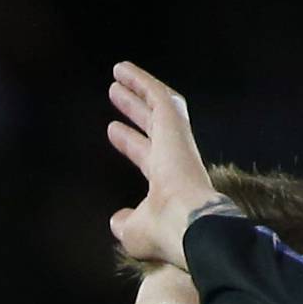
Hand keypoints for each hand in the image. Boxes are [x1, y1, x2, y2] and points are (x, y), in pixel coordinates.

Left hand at [106, 61, 234, 270]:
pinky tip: (124, 70)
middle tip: (116, 95)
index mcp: (167, 181)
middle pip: (151, 125)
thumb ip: (125, 223)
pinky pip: (157, 96)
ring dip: (138, 89)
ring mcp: (176, 141)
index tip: (113, 131)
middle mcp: (174, 157)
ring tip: (119, 73)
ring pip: (157, 105)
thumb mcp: (135, 232)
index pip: (146, 155)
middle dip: (134, 110)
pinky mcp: (174, 127)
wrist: (188, 224)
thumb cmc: (164, 233)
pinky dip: (141, 82)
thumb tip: (117, 219)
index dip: (130, 143)